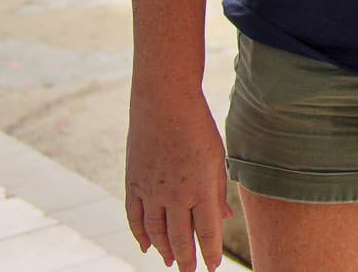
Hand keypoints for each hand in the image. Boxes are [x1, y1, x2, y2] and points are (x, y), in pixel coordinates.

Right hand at [125, 89, 230, 270]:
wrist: (164, 102)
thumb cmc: (198, 127)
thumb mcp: (216, 157)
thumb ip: (218, 190)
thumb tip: (224, 218)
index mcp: (202, 187)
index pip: (207, 232)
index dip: (210, 253)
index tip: (212, 267)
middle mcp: (175, 194)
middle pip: (180, 238)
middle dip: (186, 259)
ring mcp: (151, 190)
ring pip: (156, 232)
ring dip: (163, 250)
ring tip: (170, 262)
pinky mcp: (133, 183)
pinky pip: (134, 217)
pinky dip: (139, 234)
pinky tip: (145, 246)